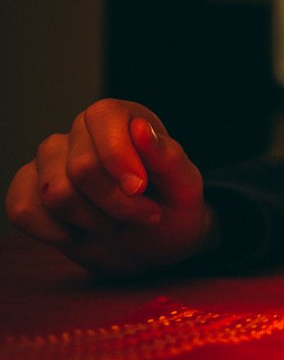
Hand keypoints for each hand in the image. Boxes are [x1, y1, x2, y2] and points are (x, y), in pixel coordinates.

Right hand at [5, 99, 214, 277]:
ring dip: (93, 221)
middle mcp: (80, 130)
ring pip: (54, 192)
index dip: (118, 156)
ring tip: (116, 222)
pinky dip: (56, 233)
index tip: (139, 189)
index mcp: (121, 117)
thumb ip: (168, 157)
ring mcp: (49, 160)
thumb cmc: (172, 206)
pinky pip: (22, 210)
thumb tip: (140, 129)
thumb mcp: (185, 186)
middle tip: (146, 215)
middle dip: (117, 203)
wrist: (153, 242)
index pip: (103, 117)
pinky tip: (81, 233)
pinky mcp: (28, 189)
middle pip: (81, 166)